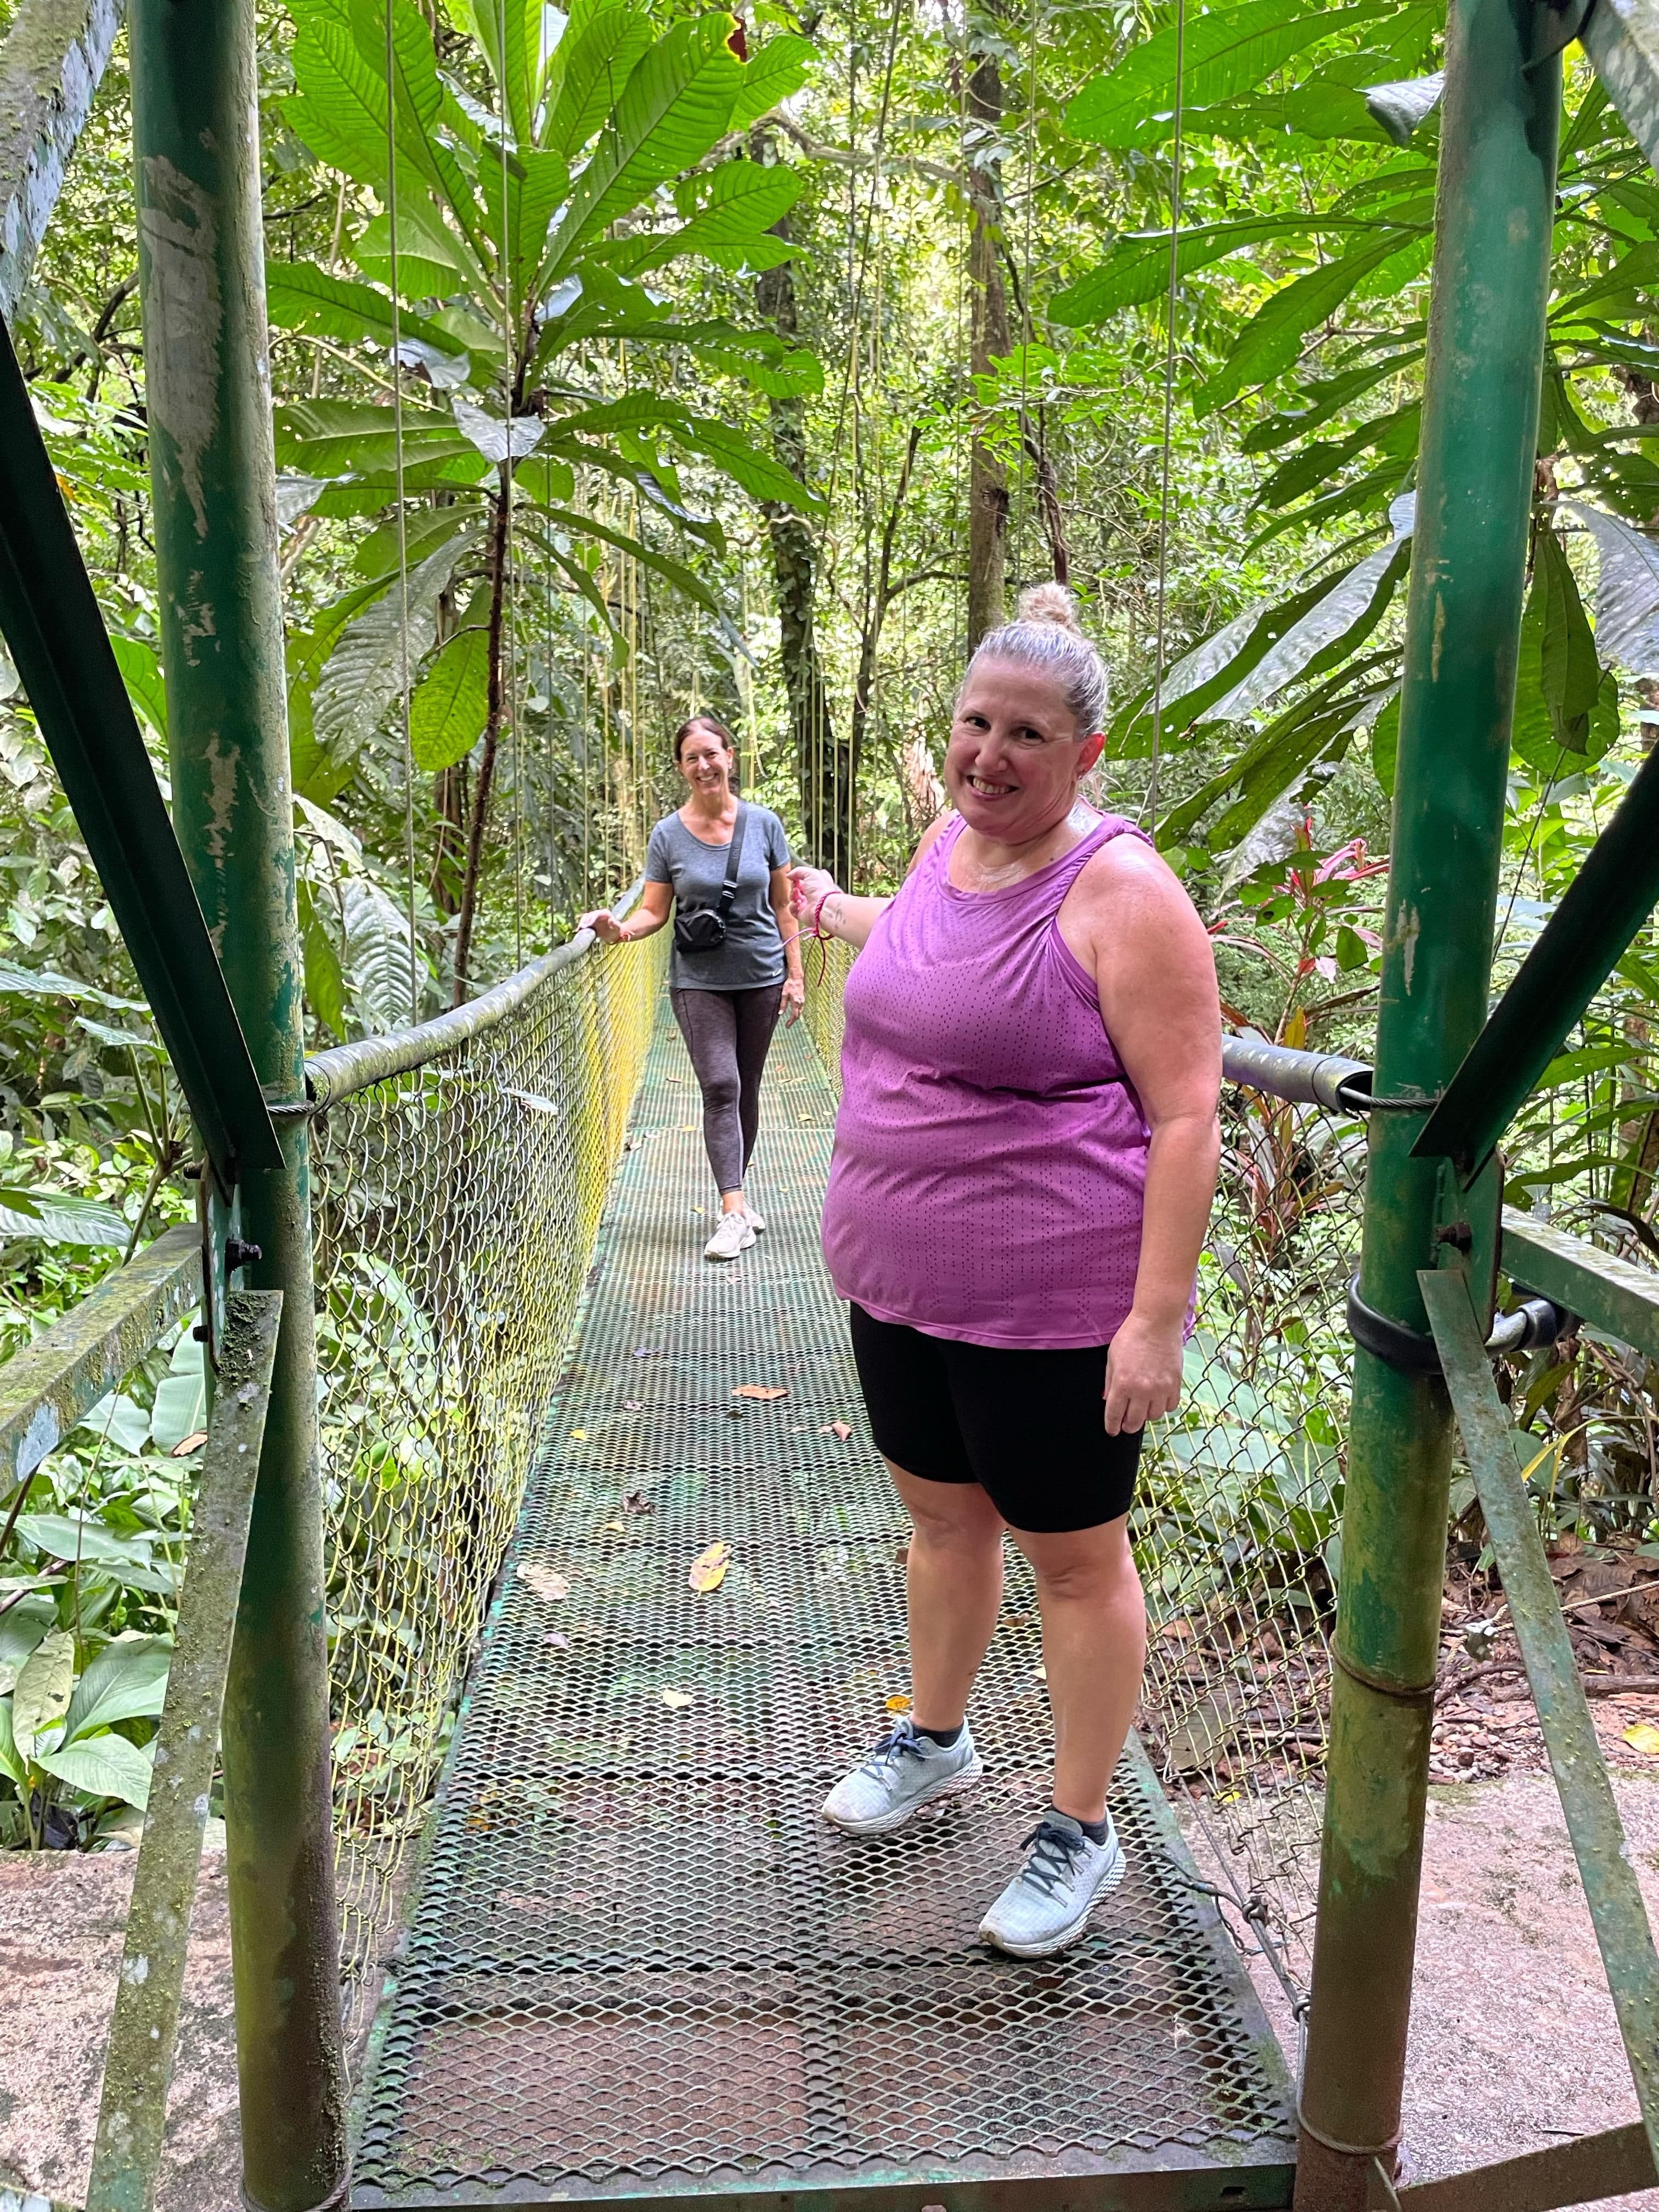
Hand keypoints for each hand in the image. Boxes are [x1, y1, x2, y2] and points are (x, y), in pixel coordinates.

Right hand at [579, 909, 622, 945]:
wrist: (613, 935)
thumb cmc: (616, 931)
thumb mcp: (617, 928)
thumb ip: (615, 924)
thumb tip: (611, 920)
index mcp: (605, 913)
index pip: (596, 914)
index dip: (591, 918)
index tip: (588, 925)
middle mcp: (598, 914)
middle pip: (589, 915)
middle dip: (585, 921)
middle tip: (582, 928)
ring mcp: (593, 917)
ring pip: (585, 917)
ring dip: (582, 922)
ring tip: (580, 929)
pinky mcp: (590, 922)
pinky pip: (584, 922)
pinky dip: (581, 925)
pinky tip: (579, 930)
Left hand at [781, 973, 805, 1026]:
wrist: (796, 978)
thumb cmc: (790, 985)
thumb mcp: (784, 994)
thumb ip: (783, 1005)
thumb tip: (780, 1013)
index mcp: (796, 1002)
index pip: (794, 1015)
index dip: (791, 1022)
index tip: (787, 1026)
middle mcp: (801, 1002)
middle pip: (798, 1015)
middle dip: (793, 1021)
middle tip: (788, 1025)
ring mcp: (803, 1001)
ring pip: (800, 1012)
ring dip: (796, 1017)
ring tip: (790, 1020)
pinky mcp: (803, 999)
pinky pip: (801, 1008)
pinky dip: (798, 1012)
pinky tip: (794, 1013)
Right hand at [788, 864, 839, 933]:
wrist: (824, 907)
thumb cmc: (822, 889)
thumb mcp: (810, 873)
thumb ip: (798, 871)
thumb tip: (789, 875)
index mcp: (817, 883)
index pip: (806, 879)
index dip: (798, 878)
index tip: (795, 877)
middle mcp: (813, 894)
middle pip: (798, 889)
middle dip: (794, 887)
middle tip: (796, 886)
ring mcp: (808, 904)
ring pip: (794, 899)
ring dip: (793, 895)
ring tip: (797, 894)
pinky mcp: (803, 914)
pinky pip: (793, 909)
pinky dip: (793, 906)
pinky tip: (798, 903)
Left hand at [1104, 1309, 1185, 1435]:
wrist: (1157, 1322)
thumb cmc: (1132, 1336)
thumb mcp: (1112, 1358)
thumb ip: (1109, 1382)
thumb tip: (1108, 1400)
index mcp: (1122, 1383)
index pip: (1114, 1415)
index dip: (1112, 1427)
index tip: (1112, 1430)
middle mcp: (1142, 1390)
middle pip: (1134, 1422)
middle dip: (1127, 1425)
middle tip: (1126, 1423)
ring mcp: (1161, 1388)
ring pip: (1153, 1416)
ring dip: (1146, 1414)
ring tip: (1142, 1405)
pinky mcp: (1175, 1384)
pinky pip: (1170, 1407)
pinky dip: (1163, 1406)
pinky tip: (1157, 1398)